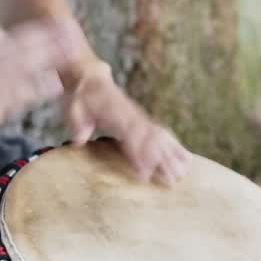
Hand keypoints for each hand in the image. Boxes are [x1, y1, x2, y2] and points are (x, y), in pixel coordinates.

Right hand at [0, 17, 81, 160]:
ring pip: (26, 65)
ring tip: (74, 51)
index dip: (40, 29)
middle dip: (50, 37)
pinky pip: (19, 94)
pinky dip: (38, 88)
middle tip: (74, 29)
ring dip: (50, 57)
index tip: (61, 21)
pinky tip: (57, 85)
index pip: (15, 36)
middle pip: (24, 46)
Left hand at [61, 59, 191, 185]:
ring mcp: (140, 118)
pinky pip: (162, 133)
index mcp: (116, 116)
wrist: (91, 79)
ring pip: (161, 137)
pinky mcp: (143, 120)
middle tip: (173, 181)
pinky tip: (185, 157)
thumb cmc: (82, 98)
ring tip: (184, 173)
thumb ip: (78, 124)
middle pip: (152, 140)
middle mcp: (132, 117)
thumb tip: (79, 140)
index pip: (132, 137)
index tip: (146, 174)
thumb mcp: (74, 109)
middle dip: (163, 160)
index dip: (139, 155)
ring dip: (173, 155)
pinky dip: (175, 145)